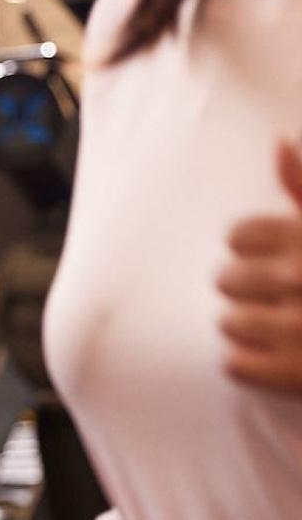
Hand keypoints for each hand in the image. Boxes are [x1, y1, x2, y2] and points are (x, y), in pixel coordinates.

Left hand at [218, 140, 301, 394]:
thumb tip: (279, 144)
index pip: (236, 236)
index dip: (256, 252)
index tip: (284, 264)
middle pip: (225, 280)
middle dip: (252, 291)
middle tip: (290, 302)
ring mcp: (300, 328)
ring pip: (227, 323)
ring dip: (252, 330)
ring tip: (290, 333)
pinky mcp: (298, 375)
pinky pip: (234, 366)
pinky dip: (251, 367)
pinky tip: (283, 363)